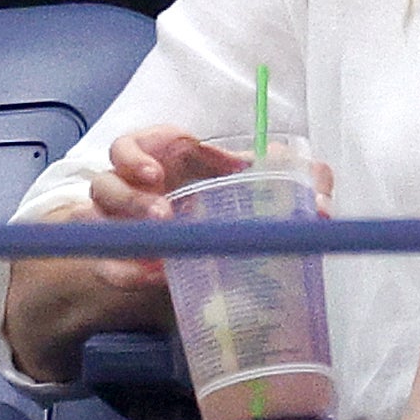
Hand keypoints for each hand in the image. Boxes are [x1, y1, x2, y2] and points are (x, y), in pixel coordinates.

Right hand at [55, 127, 338, 295]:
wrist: (188, 252)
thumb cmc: (221, 206)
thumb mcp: (254, 189)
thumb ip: (293, 185)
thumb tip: (324, 205)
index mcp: (164, 157)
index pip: (138, 143)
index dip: (145, 151)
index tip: (164, 167)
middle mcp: (132, 184)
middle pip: (110, 176)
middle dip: (132, 195)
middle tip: (164, 214)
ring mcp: (115, 220)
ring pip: (95, 214)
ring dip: (125, 229)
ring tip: (160, 249)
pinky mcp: (110, 256)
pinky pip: (105, 262)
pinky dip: (123, 270)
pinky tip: (152, 276)